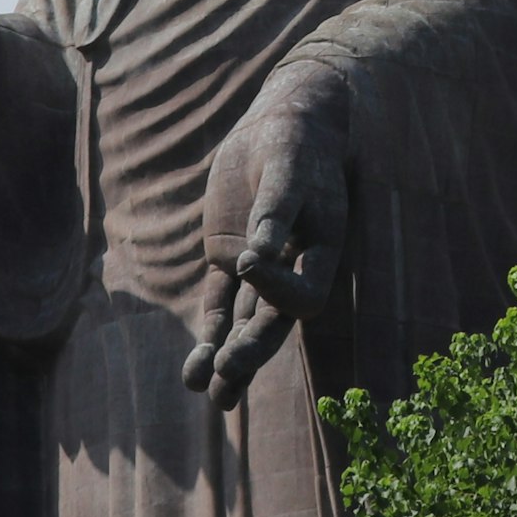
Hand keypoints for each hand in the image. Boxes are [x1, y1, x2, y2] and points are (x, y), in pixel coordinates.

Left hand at [186, 62, 348, 409]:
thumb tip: (256, 255)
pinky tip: (194, 370)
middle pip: (275, 326)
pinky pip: (220, 307)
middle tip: (226, 374)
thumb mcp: (287, 171)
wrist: (281, 127)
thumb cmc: (294, 145)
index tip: (246, 258)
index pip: (306, 298)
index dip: (277, 289)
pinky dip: (209, 334)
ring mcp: (258, 271)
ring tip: (205, 389)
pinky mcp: (228, 262)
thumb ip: (276, 211)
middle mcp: (293, 271)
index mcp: (322, 254)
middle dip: (251, 351)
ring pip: (245, 326)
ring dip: (227, 357)